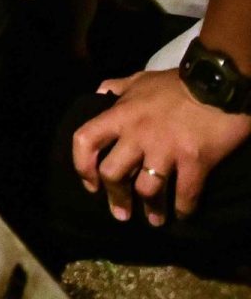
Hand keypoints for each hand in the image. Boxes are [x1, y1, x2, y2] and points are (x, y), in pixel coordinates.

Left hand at [72, 68, 250, 225]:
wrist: (217, 82)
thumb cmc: (177, 83)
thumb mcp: (141, 79)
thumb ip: (118, 87)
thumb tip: (101, 93)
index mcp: (120, 115)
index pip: (85, 141)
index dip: (82, 166)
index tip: (90, 184)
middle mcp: (137, 134)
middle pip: (113, 174)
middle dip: (115, 197)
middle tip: (121, 213)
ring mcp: (166, 149)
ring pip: (147, 189)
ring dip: (150, 209)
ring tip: (154, 219)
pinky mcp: (195, 161)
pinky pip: (185, 194)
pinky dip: (183, 209)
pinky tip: (183, 214)